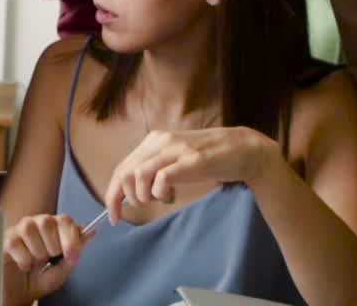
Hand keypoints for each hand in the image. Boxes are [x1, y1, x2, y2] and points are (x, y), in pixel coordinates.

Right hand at [2, 214, 92, 301]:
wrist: (22, 295)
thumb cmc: (41, 281)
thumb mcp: (63, 269)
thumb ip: (75, 251)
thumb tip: (90, 232)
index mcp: (54, 229)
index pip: (65, 220)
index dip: (70, 238)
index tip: (72, 256)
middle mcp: (36, 224)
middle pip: (47, 221)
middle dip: (52, 246)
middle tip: (48, 259)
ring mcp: (19, 230)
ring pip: (30, 229)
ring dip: (36, 252)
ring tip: (35, 262)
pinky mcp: (5, 240)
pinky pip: (16, 243)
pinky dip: (23, 259)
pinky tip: (24, 265)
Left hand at [103, 126, 280, 222]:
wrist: (244, 150)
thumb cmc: (208, 160)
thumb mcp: (175, 160)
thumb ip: (155, 169)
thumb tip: (132, 192)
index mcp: (153, 141)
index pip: (122, 167)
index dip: (112, 192)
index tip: (113, 215)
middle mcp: (160, 142)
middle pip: (125, 172)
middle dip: (122, 198)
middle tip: (136, 211)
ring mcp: (176, 150)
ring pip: (139, 174)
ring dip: (142, 195)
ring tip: (158, 200)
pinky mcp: (192, 160)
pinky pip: (162, 177)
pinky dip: (159, 192)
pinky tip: (170, 197)